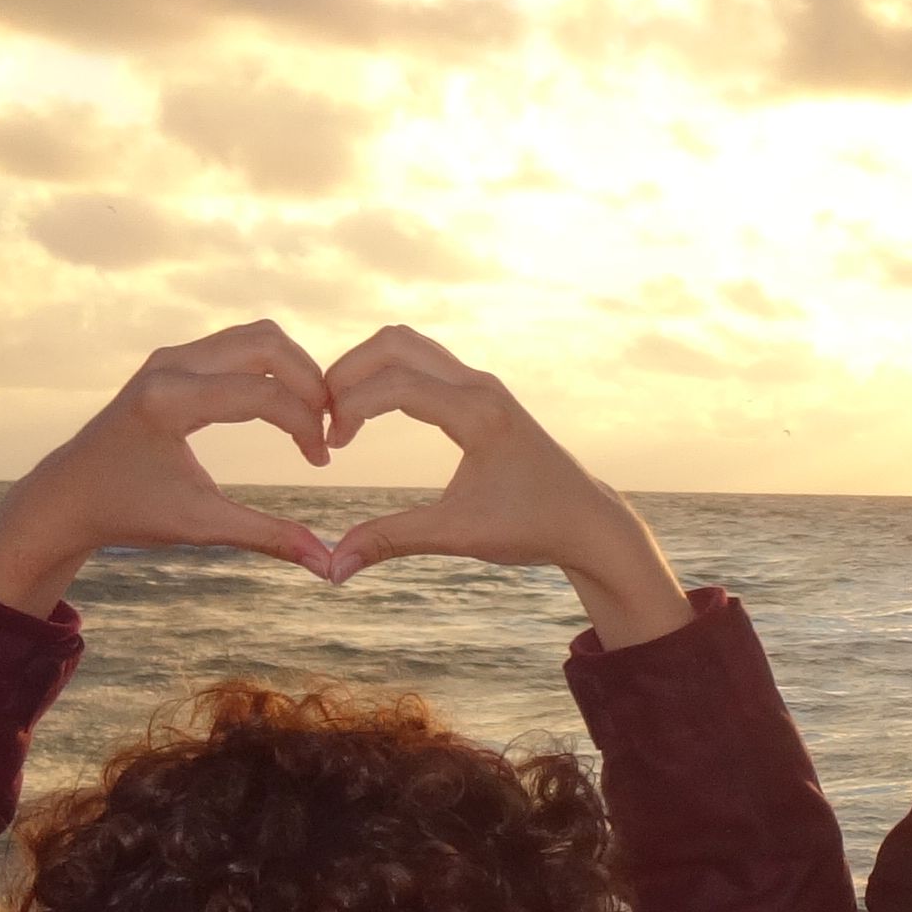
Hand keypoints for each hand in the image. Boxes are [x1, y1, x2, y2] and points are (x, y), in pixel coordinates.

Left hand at [0, 323, 343, 614]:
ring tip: (309, 418)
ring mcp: (170, 357)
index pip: (263, 393)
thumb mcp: (201, 524)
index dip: (306, 424)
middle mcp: (169, 365)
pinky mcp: (173, 361)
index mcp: (169, 400)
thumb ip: (269, 536)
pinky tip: (282, 410)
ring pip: (256, 338)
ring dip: (293, 372)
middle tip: (327, 426)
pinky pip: (238, 347)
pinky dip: (270, 371)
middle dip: (310, 382)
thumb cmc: (127, 511)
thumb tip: (330, 565)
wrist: (67, 497)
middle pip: (267, 344)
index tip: (321, 459)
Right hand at [318, 327, 687, 645]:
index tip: (329, 446)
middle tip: (324, 419)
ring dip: (365, 370)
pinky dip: (385, 376)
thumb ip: (391, 541)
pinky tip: (368, 416)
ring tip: (341, 418)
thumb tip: (331, 567)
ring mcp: (482, 384)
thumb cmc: (531, 527)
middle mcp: (480, 386)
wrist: (587, 522)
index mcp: (478, 413)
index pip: (394, 384)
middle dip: (347, 373)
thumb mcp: (457, 535)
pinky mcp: (480, 393)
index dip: (347, 408)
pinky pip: (421, 362)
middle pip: (394, 343)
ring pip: (407, 346)